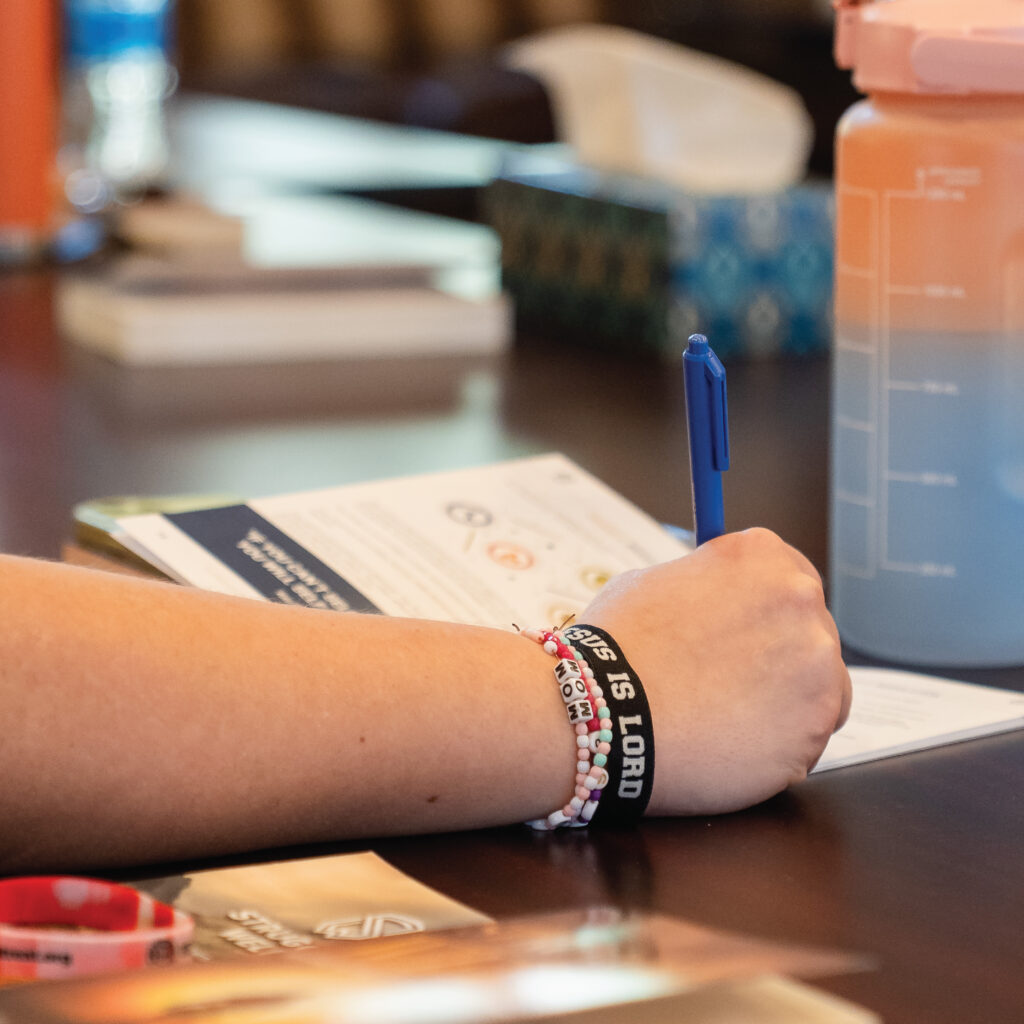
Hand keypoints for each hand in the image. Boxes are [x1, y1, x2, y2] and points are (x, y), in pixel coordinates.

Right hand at [580, 528, 851, 815]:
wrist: (605, 713)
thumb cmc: (618, 646)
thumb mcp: (652, 582)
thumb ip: (704, 584)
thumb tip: (717, 596)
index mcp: (762, 557)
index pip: (788, 573)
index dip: (760, 604)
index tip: (740, 627)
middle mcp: (802, 602)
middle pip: (809, 628)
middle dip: (776, 651)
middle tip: (725, 677)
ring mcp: (818, 667)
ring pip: (819, 685)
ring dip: (785, 698)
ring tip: (726, 715)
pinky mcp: (816, 727)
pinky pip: (808, 737)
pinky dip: (778, 744)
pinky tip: (731, 744)